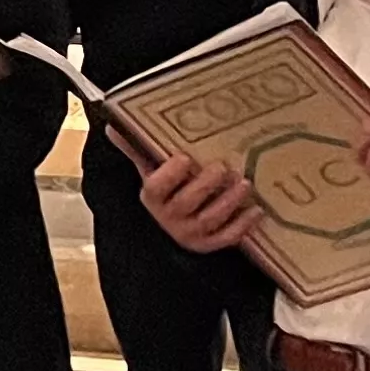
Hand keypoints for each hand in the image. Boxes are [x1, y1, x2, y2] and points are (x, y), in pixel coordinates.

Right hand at [140, 151, 262, 252]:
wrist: (172, 224)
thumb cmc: (165, 189)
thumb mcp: (150, 170)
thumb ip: (137, 149)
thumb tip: (113, 126)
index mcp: (152, 198)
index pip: (155, 188)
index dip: (170, 174)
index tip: (185, 157)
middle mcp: (169, 218)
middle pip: (186, 203)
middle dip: (206, 185)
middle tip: (224, 167)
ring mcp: (190, 233)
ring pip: (210, 219)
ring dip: (229, 201)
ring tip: (245, 183)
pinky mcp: (209, 244)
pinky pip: (227, 237)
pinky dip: (243, 225)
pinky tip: (256, 210)